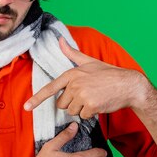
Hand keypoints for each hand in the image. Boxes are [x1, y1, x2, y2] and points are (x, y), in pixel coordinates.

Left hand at [24, 37, 146, 118]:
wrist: (129, 85)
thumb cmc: (109, 74)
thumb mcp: (89, 61)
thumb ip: (72, 53)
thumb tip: (59, 40)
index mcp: (72, 74)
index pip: (50, 88)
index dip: (37, 99)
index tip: (26, 107)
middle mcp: (75, 84)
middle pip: (62, 104)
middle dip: (71, 103)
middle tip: (86, 96)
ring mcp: (82, 95)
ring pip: (71, 111)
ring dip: (81, 109)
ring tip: (93, 99)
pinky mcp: (91, 106)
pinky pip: (82, 116)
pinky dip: (90, 114)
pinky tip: (98, 105)